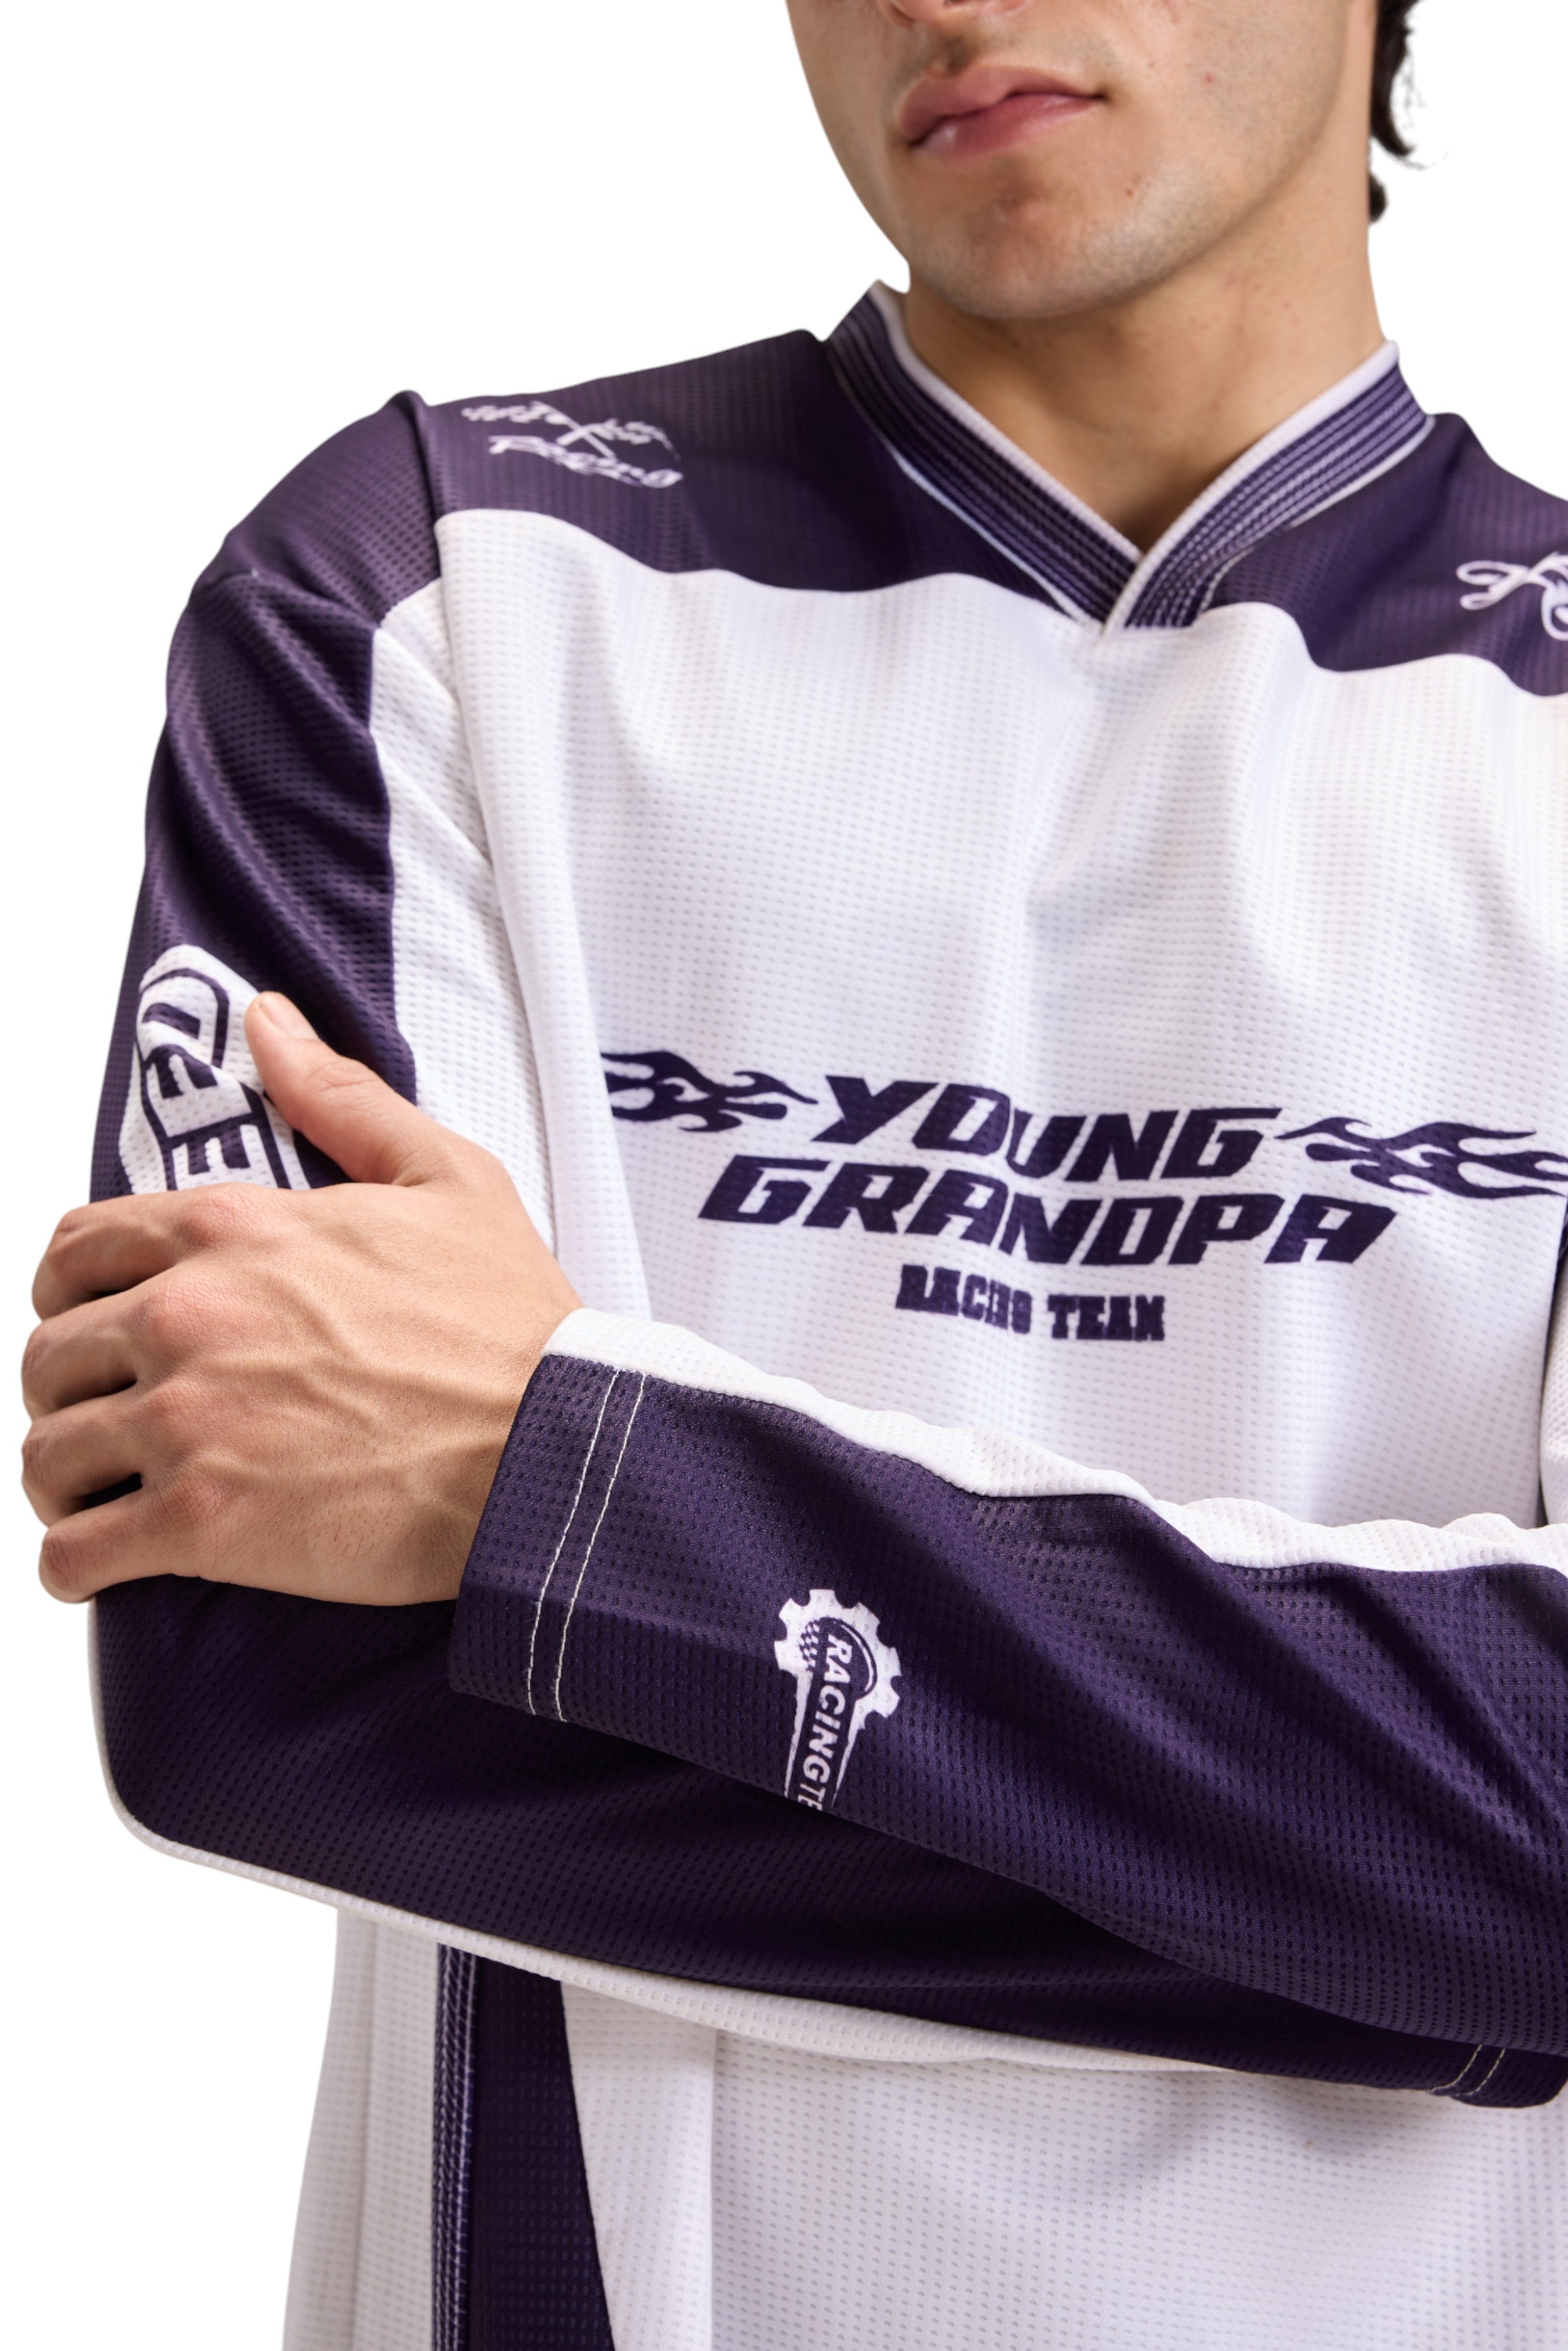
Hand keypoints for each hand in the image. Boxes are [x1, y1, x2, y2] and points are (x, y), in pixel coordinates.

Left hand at [21, 994, 579, 1604]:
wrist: (557, 1450)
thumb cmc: (514, 1324)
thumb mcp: (443, 1175)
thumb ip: (338, 1094)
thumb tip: (264, 1021)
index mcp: (231, 1229)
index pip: (76, 1248)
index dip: (70, 1290)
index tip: (97, 1324)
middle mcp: (188, 1315)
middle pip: (47, 1354)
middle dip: (68, 1389)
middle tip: (111, 1418)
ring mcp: (188, 1422)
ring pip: (46, 1453)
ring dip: (64, 1479)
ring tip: (102, 1498)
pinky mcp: (202, 1525)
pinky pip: (74, 1555)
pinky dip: (72, 1566)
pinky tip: (103, 1564)